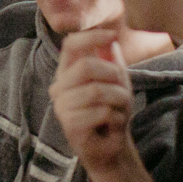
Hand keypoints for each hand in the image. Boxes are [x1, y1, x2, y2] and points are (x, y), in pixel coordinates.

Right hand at [50, 29, 136, 176]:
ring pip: (96, 90)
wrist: (111, 146)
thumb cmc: (111, 111)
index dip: (91, 37)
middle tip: (123, 90)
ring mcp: (61, 106)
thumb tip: (111, 39)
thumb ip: (112, 61)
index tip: (113, 35)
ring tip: (120, 110)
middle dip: (113, 75)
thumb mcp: (117, 82)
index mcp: (67, 71)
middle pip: (85, 66)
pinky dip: (116, 117)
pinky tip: (113, 125)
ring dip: (119, 100)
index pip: (70, 44)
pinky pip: (100, 112)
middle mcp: (59, 86)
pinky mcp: (70, 125)